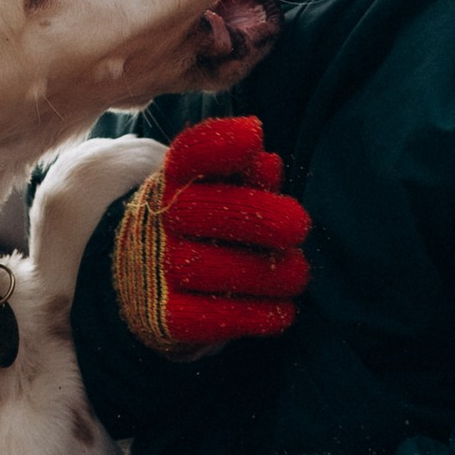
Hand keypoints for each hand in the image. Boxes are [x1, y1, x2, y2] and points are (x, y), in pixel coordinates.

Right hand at [111, 116, 309, 356]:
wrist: (156, 288)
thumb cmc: (212, 227)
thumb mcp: (228, 193)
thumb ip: (249, 178)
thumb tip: (269, 165)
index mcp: (175, 180)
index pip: (188, 155)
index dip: (218, 143)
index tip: (253, 135)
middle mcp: (158, 221)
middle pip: (198, 209)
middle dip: (253, 215)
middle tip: (298, 226)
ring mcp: (157, 269)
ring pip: (207, 267)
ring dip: (264, 273)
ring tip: (297, 275)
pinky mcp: (166, 318)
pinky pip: (207, 318)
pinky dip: (251, 315)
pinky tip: (282, 312)